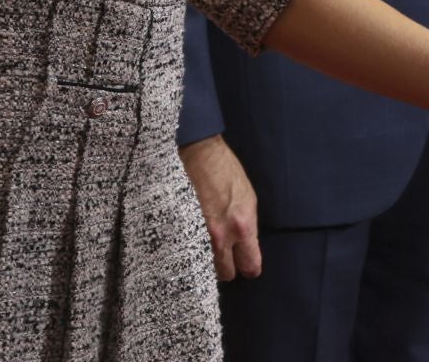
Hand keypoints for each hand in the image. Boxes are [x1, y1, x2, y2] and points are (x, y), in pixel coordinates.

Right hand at [179, 134, 260, 280]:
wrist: (198, 154)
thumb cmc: (225, 171)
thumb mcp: (248, 198)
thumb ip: (247, 225)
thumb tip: (246, 245)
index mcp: (243, 226)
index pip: (250, 266)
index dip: (249, 267)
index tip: (246, 264)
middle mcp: (221, 236)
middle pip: (227, 274)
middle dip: (228, 267)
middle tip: (225, 255)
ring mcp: (197, 236)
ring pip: (205, 270)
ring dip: (207, 262)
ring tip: (207, 248)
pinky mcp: (178, 232)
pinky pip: (185, 256)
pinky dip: (189, 253)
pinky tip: (191, 243)